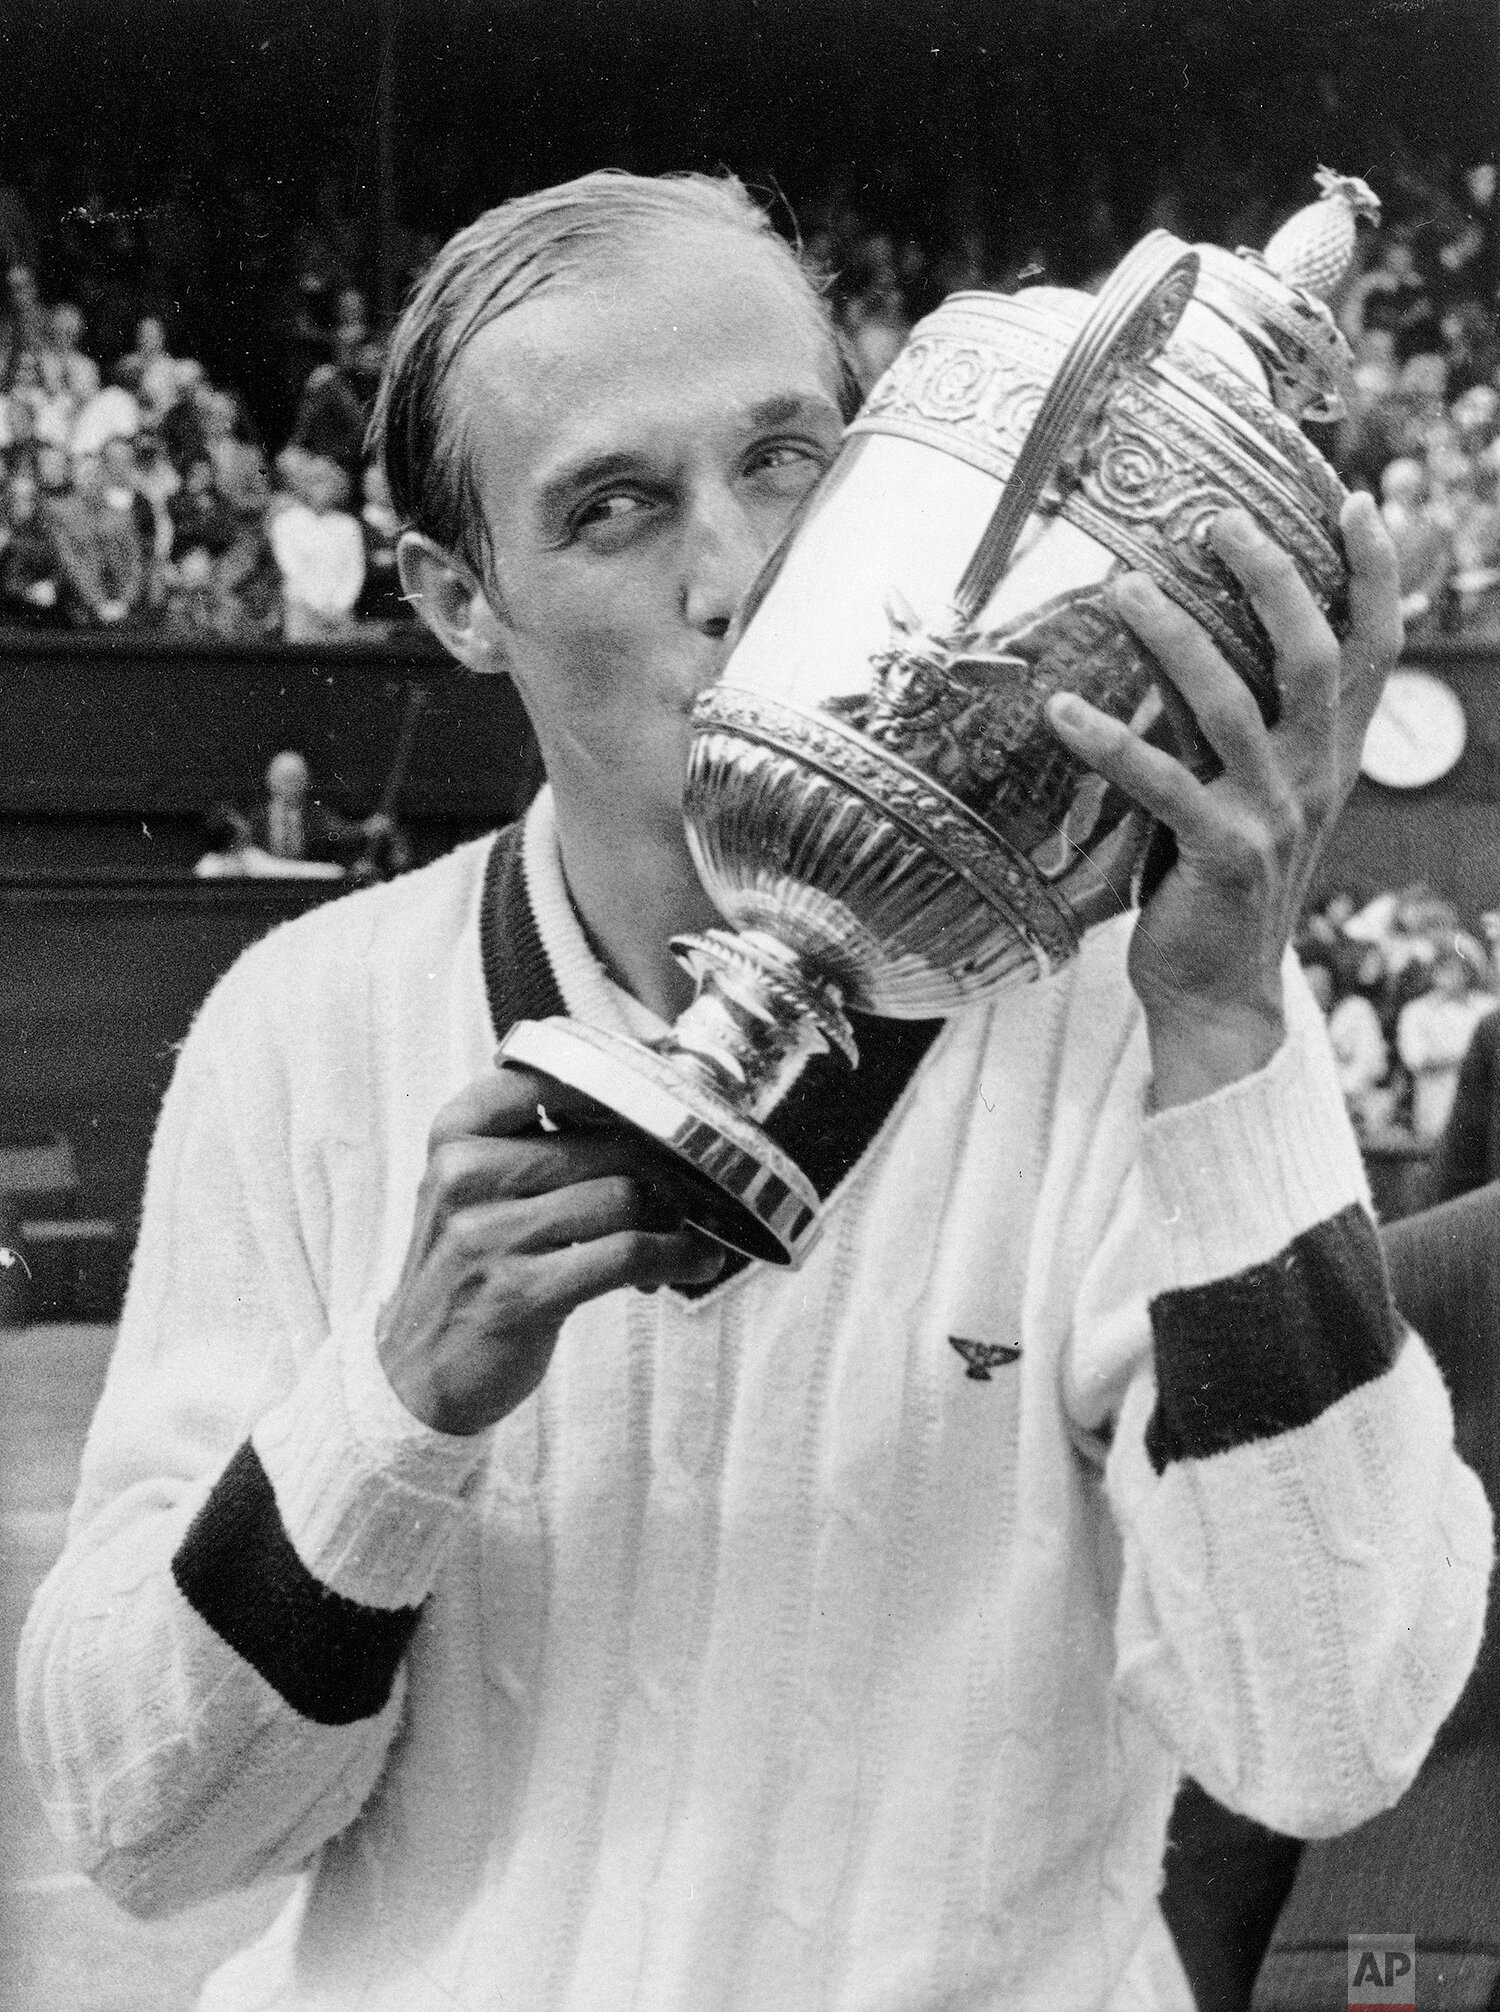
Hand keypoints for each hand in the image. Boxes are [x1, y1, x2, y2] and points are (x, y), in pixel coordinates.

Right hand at [376, 1064, 723, 1434]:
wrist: (415, 1373)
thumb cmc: (469, 1273)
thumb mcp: (475, 1194)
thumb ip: (536, 1148)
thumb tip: (648, 1121)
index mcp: (455, 1138)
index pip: (544, 1078)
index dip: (616, 1085)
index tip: (662, 1106)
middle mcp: (464, 1176)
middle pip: (605, 1142)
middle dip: (662, 1171)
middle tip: (684, 1198)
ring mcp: (488, 1236)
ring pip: (622, 1196)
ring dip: (672, 1219)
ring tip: (684, 1238)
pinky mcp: (519, 1293)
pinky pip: (626, 1254)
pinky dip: (676, 1257)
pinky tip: (694, 1264)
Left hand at [1045, 492, 1401, 1109]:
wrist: (1219, 993)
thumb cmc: (1216, 879)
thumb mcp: (1242, 788)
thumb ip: (1228, 720)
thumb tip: (1176, 631)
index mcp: (1330, 754)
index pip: (1375, 648)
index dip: (1375, 573)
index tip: (1355, 499)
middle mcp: (1315, 776)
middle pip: (1313, 655)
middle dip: (1271, 577)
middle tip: (1215, 520)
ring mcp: (1272, 817)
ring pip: (1234, 706)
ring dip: (1175, 638)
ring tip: (1122, 585)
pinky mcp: (1220, 855)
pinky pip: (1163, 784)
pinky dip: (1111, 741)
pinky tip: (1061, 708)